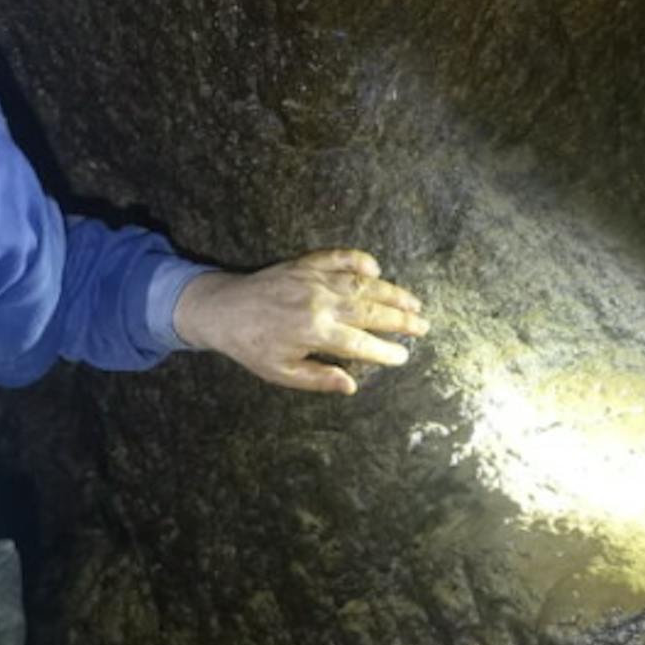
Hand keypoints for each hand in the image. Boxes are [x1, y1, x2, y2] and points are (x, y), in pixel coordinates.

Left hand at [174, 248, 425, 395]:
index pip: (361, 343)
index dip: (385, 351)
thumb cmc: (251, 346)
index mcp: (314, 332)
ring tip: (414, 302)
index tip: (403, 356)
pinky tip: (376, 268)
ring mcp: (313, 279)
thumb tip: (351, 386)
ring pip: (362, 284)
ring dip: (391, 292)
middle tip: (424, 327)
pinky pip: (338, 257)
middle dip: (401, 320)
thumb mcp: (280, 373)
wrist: (221, 309)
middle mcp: (319, 302)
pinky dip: (359, 260)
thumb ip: (318, 379)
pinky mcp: (304, 264)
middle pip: (371, 310)